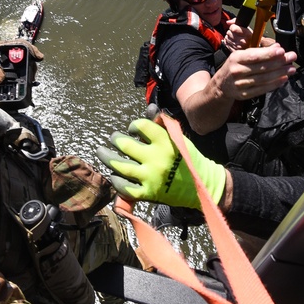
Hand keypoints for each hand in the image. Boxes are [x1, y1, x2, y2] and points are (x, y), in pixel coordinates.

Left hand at [0, 41, 42, 83]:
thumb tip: (2, 79)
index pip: (21, 45)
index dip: (32, 50)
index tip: (40, 58)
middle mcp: (3, 57)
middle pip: (23, 59)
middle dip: (30, 68)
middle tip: (31, 78)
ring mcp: (1, 67)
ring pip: (19, 70)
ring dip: (25, 77)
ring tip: (26, 85)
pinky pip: (11, 80)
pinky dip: (17, 84)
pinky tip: (18, 91)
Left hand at [96, 118, 225, 208]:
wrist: (202, 184)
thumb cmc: (188, 158)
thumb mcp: (178, 138)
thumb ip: (162, 125)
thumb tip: (150, 110)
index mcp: (164, 141)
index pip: (140, 126)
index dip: (133, 126)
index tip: (132, 129)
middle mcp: (156, 158)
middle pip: (125, 145)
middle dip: (115, 139)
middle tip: (113, 138)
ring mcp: (151, 177)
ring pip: (120, 166)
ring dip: (107, 158)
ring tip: (101, 152)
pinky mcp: (149, 193)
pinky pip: (126, 188)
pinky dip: (117, 181)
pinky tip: (113, 175)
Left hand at [224, 20, 274, 50]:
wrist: (254, 49)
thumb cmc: (250, 37)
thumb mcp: (247, 28)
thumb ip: (236, 22)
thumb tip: (228, 22)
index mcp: (248, 35)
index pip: (233, 28)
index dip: (233, 26)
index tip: (235, 27)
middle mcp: (243, 42)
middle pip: (229, 33)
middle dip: (231, 32)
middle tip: (235, 33)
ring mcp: (238, 47)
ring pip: (227, 38)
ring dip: (229, 37)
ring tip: (235, 38)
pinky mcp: (234, 51)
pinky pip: (226, 44)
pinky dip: (228, 42)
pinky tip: (233, 42)